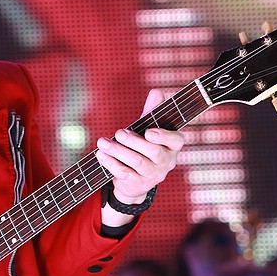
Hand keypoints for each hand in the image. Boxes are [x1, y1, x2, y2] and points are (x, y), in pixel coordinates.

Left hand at [96, 89, 186, 203]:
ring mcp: (153, 174)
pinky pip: (124, 173)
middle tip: (118, 133)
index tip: (148, 132)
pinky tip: (100, 154)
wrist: (135, 179)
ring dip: (118, 151)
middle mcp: (166, 161)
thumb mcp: (148, 128)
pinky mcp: (138, 184)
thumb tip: (156, 91)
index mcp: (172, 146)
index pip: (176, 140)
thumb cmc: (144, 146)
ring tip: (102, 142)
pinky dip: (111, 163)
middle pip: (153, 152)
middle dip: (134, 141)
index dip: (163, 136)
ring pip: (137, 162)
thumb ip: (152, 111)